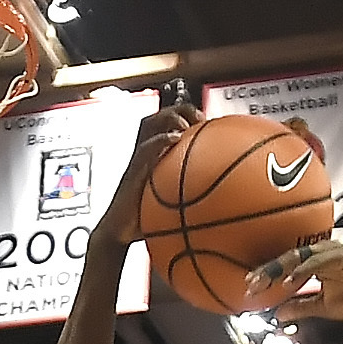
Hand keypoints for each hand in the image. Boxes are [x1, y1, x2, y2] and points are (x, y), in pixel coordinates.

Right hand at [97, 102, 198, 241]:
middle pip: (159, 117)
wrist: (119, 233)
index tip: (207, 120)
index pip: (168, 124)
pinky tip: (175, 139)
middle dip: (180, 109)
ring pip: (149, 126)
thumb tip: (223, 200)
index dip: (187, 115)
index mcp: (154, 156)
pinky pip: (144, 150)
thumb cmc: (145, 220)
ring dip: (168, 118)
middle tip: (199, 116)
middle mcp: (144, 153)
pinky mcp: (131, 172)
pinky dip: (160, 141)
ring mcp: (137, 161)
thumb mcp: (172, 204)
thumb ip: (192, 195)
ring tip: (185, 123)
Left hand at [246, 237, 342, 323]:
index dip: (267, 276)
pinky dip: (302, 271)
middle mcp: (322, 252)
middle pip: (287, 257)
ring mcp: (333, 252)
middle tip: (248, 284)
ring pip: (299, 255)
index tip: (248, 288)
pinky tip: (288, 283)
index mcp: (316, 262)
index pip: (286, 266)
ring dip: (279, 269)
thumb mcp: (325, 307)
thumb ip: (302, 307)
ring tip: (261, 282)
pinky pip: (318, 262)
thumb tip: (278, 313)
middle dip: (266, 271)